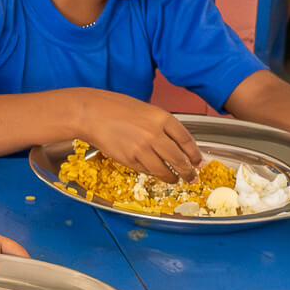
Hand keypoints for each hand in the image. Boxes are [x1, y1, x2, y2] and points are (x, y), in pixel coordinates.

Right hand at [78, 90, 202, 182]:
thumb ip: (161, 125)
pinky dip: (153, 173)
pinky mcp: (129, 159)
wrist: (91, 114)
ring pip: (164, 169)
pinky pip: (147, 170)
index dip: (195, 154)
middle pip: (179, 158)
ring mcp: (142, 148)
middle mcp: (154, 134)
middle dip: (188, 171)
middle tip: (192, 177)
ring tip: (175, 180)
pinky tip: (156, 173)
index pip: (186, 139)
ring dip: (172, 177)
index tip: (199, 161)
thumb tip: (175, 143)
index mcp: (162, 118)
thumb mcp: (145, 111)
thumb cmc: (115, 108)